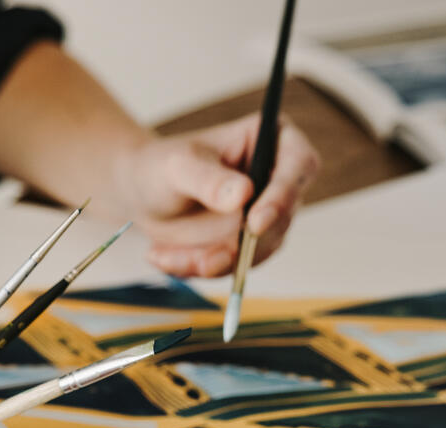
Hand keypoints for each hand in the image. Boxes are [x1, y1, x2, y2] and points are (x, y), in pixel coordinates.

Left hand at [122, 113, 319, 277]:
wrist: (145, 196)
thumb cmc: (162, 167)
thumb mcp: (177, 167)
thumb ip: (208, 179)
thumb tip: (244, 194)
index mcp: (273, 139)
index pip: (300, 164)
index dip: (284, 196)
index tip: (255, 223)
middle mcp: (279, 180)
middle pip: (283, 217)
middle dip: (245, 245)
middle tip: (207, 261)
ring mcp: (267, 217)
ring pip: (259, 250)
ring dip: (217, 262)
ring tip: (169, 258)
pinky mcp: (251, 246)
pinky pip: (235, 267)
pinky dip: (201, 268)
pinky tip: (165, 258)